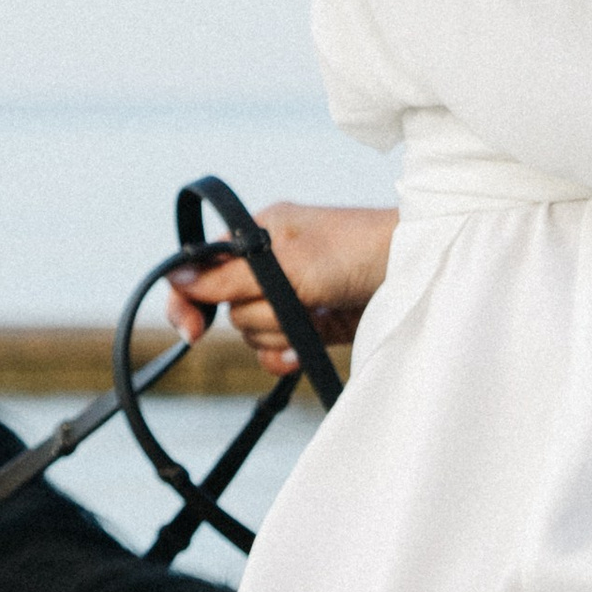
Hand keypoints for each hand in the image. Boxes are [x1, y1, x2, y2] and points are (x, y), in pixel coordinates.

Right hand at [167, 203, 397, 376]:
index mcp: (258, 235)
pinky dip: (288, 355)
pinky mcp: (313, 326)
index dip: (188, 301)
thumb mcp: (287, 263)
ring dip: (281, 333)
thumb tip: (176, 277)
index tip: (193, 332)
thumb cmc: (355, 251)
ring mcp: (292, 297)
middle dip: (260, 315)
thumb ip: (230, 277)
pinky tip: (306, 350)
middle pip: (230, 311)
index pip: (203, 270)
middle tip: (296, 299)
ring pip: (254, 335)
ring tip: (316, 314)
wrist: (415, 273)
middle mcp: (269, 266)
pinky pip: (279, 352)